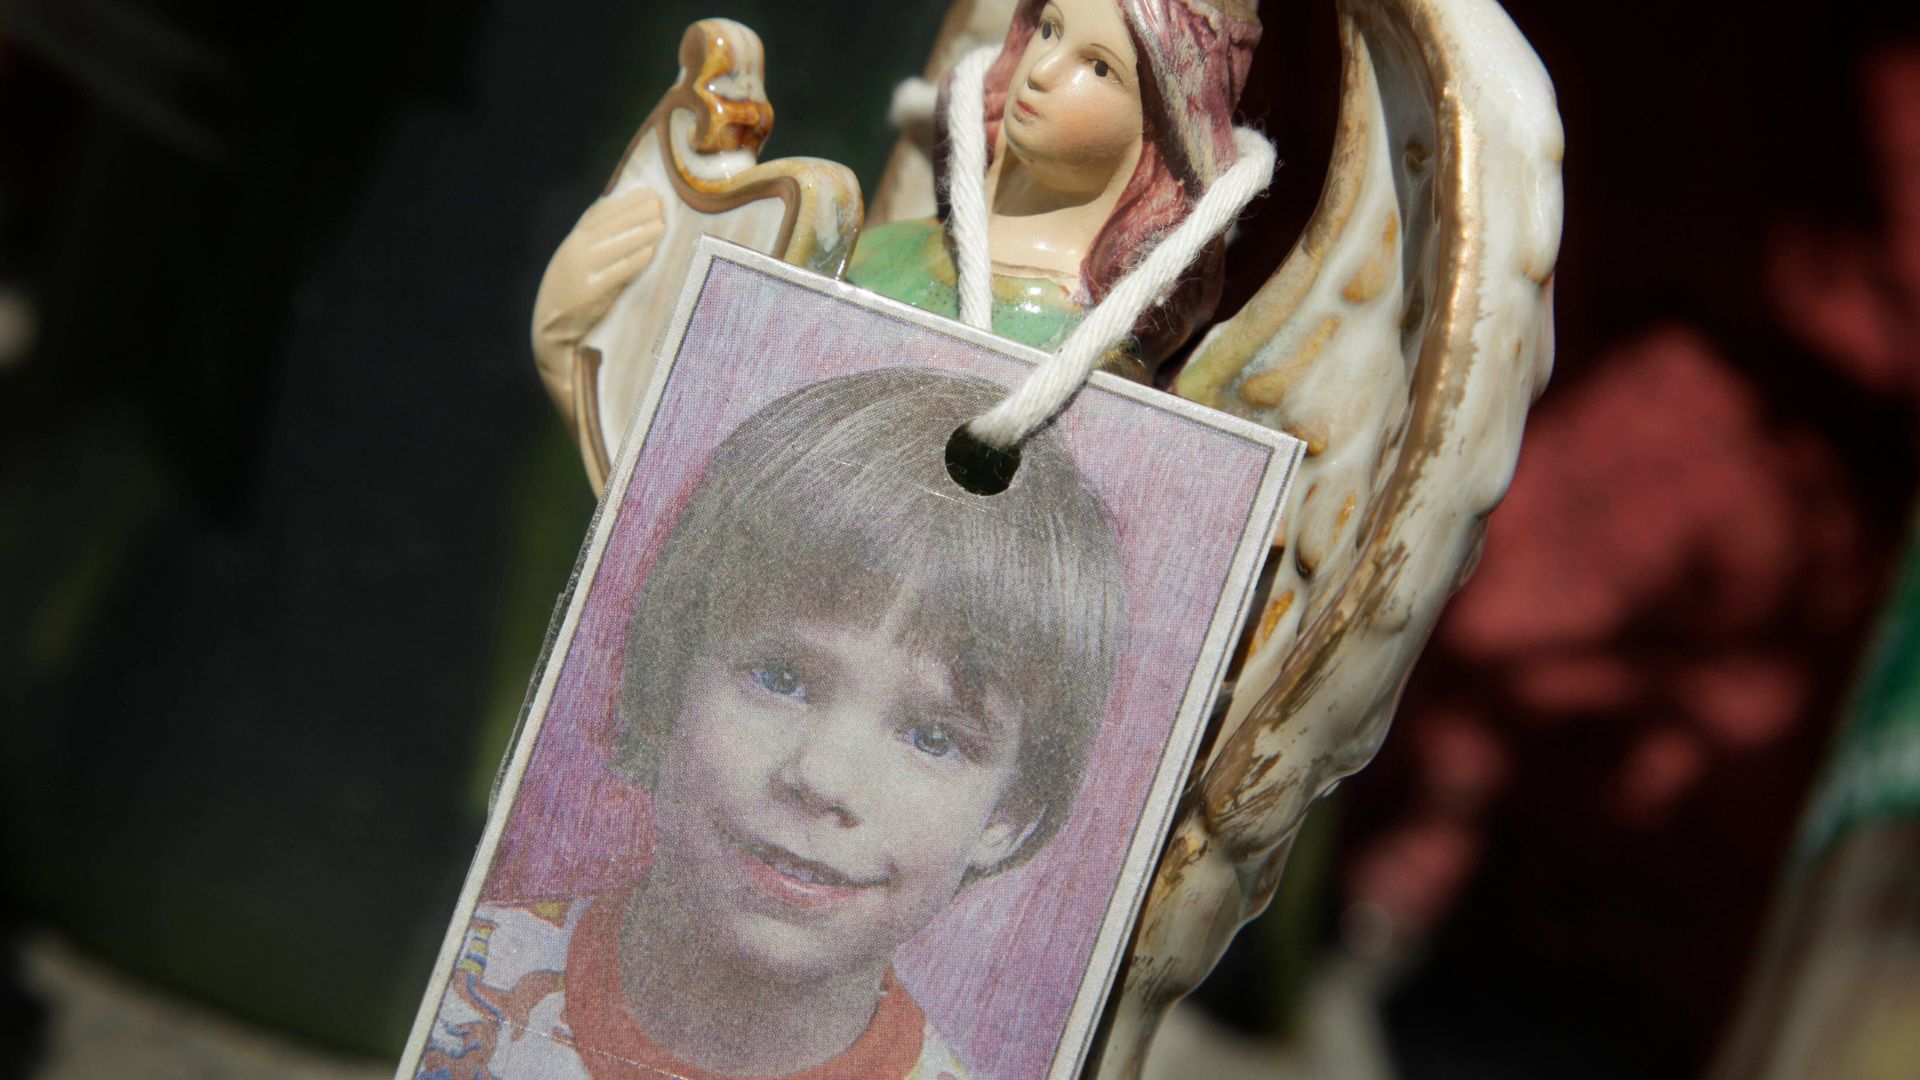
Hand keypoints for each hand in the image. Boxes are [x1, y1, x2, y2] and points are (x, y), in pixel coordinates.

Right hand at [531, 188, 666, 414]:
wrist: (550, 334)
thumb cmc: (573, 297)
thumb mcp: (579, 264)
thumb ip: (598, 243)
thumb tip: (630, 219)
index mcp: (572, 243)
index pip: (598, 214)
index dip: (624, 202)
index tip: (648, 193)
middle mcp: (573, 253)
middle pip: (609, 227)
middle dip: (636, 213)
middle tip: (661, 204)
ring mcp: (579, 273)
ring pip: (614, 247)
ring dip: (639, 234)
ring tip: (661, 225)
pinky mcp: (588, 295)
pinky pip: (615, 274)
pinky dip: (633, 261)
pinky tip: (651, 252)